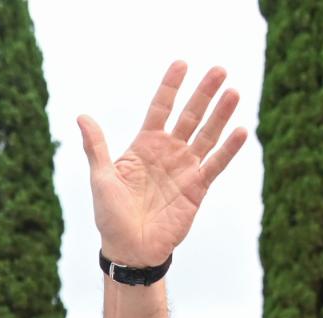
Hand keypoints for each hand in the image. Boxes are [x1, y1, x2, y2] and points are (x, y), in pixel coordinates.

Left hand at [77, 62, 245, 266]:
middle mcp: (167, 152)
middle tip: (219, 70)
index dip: (170, 86)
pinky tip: (240, 131)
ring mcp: (184, 168)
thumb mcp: (101, 178)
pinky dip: (228, 149)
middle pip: (189, 116)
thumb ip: (96, 147)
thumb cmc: (110, 216)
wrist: (129, 249)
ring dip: (220, 114)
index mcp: (144, 146)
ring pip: (207, 135)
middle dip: (203, 93)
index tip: (182, 63)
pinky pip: (215, 164)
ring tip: (233, 92)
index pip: (160, 108)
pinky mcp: (197, 188)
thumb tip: (82, 117)